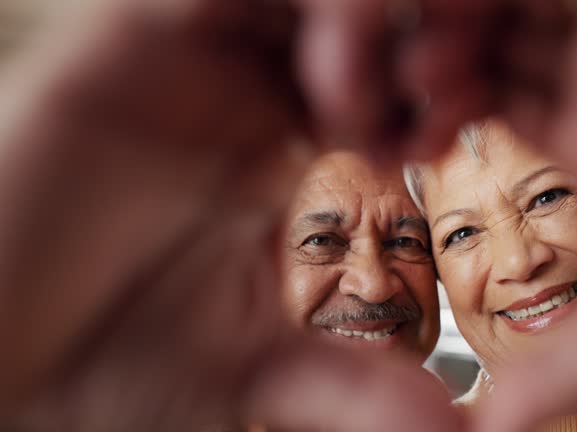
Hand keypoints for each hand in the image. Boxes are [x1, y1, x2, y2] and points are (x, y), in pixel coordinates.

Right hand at [0, 1, 460, 430]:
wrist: (0, 362)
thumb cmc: (115, 365)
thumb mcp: (261, 372)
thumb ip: (353, 390)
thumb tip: (449, 430)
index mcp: (290, 142)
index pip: (396, 73)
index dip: (446, 92)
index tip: (459, 145)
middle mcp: (251, 86)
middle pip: (368, 15)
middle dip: (425, 44)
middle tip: (445, 112)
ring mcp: (198, 55)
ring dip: (374, 25)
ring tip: (374, 116)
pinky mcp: (135, 35)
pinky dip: (314, 10)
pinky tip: (335, 95)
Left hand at [298, 0, 576, 428]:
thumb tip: (489, 430)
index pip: (467, 153)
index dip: (414, 150)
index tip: (372, 155)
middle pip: (470, 72)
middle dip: (419, 79)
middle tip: (377, 92)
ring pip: (502, 19)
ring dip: (455, 30)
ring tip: (422, 55)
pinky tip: (461, 11)